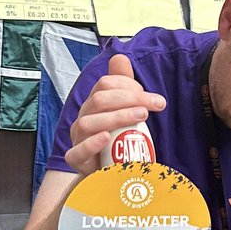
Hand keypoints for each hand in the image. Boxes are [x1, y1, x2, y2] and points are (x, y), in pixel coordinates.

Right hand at [65, 54, 165, 175]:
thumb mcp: (124, 111)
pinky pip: (77, 151)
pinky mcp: (76, 160)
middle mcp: (84, 118)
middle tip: (154, 105)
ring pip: (90, 122)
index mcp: (94, 104)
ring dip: (117, 117)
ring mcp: (78, 138)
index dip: (130, 86)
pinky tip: (105, 137)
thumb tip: (120, 57)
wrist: (107, 172)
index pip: (106, 85)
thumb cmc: (117, 140)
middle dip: (129, 99)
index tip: (155, 99)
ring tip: (141, 117)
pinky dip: (91, 143)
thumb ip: (122, 85)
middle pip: (99, 100)